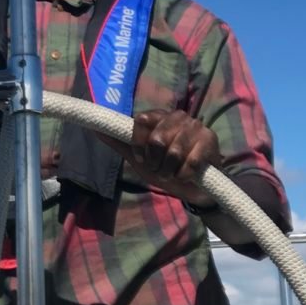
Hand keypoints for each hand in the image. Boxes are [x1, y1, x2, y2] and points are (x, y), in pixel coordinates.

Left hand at [103, 109, 220, 204]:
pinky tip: (187, 175)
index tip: (142, 157)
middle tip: (161, 168)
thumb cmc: (165, 168)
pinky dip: (184, 175)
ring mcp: (196, 126)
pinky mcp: (210, 140)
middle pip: (156, 139)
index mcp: (160, 117)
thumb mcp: (139, 158)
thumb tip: (94, 129)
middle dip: (155, 162)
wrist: (194, 188)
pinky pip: (190, 161)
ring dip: (170, 170)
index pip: (141, 121)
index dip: (139, 144)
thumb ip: (119, 142)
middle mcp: (178, 116)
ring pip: (173, 152)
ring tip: (173, 172)